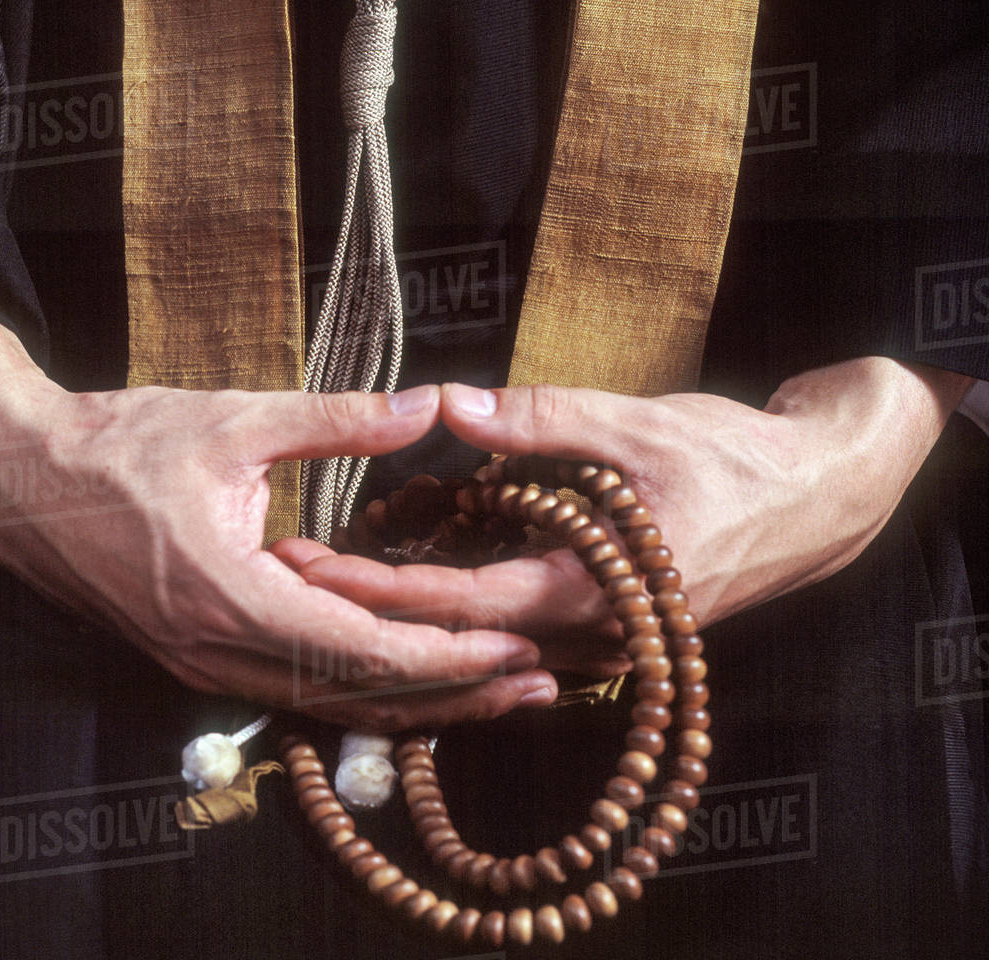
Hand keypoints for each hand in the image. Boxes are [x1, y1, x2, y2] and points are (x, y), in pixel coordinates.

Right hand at [0, 321, 557, 728]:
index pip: (364, 648)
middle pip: (357, 698)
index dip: (448, 655)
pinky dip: (361, 691)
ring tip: (495, 694)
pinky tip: (410, 679)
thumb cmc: (119, 445)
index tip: (517, 647)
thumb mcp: (234, 421)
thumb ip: (338, 420)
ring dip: (415, 704)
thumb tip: (428, 404)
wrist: (19, 478)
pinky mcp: (199, 659)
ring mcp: (204, 666)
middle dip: (453, 696)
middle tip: (537, 686)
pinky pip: (296, 692)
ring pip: (329, 707)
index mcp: (234, 597)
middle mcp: (221, 652)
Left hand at [291, 358, 973, 674]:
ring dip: (413, 611)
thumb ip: (539, 419)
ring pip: (486, 640)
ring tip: (338, 575)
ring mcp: (598, 638)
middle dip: (376, 607)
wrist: (815, 498)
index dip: (383, 587)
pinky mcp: (603, 624)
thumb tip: (448, 403)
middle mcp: (591, 634)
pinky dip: (461, 606)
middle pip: (461, 633)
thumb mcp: (637, 425)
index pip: (464, 601)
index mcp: (596, 593)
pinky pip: (517, 628)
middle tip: (295, 574)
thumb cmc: (736, 459)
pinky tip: (417, 573)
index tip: (314, 568)